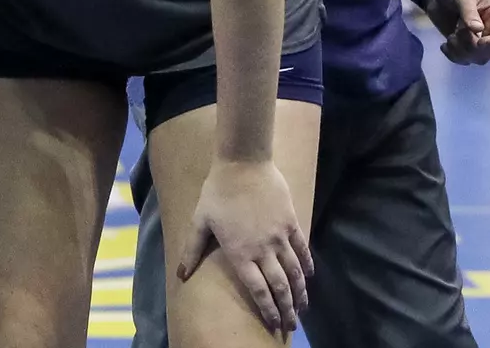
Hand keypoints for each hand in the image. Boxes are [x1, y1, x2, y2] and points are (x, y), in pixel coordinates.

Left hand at [177, 157, 311, 333]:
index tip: (273, 324)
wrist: (242, 163)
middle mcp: (263, 249)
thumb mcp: (199, 220)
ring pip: (295, 272)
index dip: (267, 309)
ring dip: (300, 292)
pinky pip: (303, 249)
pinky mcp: (291, 222)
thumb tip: (181, 275)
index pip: (258, 290)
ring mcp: (280, 236)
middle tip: (292, 326)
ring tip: (302, 307)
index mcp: (240, 253)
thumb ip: (191, 250)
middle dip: (287, 309)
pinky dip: (307, 265)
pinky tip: (308, 276)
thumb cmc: (217, 191)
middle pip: (280, 287)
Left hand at [425, 0, 489, 64]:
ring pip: (479, 59)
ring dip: (462, 51)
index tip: (479, 42)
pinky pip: (465, 60)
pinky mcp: (465, 46)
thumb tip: (477, 30)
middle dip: (475, 48)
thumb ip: (469, 12)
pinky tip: (444, 45)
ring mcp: (479, 40)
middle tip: (458, 34)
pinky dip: (454, 56)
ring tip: (450, 37)